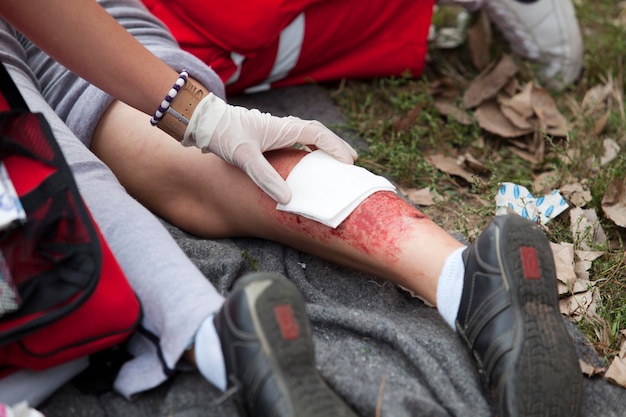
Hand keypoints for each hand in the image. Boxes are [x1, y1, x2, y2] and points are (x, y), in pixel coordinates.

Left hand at [183, 93, 357, 203]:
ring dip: (323, 146)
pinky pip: (295, 140)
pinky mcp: (266, 136)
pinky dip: (307, 148)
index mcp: (283, 128)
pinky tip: (304, 159)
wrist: (202, 120)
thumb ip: (265, 177)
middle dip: (335, 146)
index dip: (336, 147)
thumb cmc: (223, 134)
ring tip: (334, 160)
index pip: (319, 134)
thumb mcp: (244, 156)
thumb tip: (287, 198)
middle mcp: (282, 126)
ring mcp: (274, 130)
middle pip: (318, 133)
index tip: (348, 162)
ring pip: (307, 135)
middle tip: (351, 160)